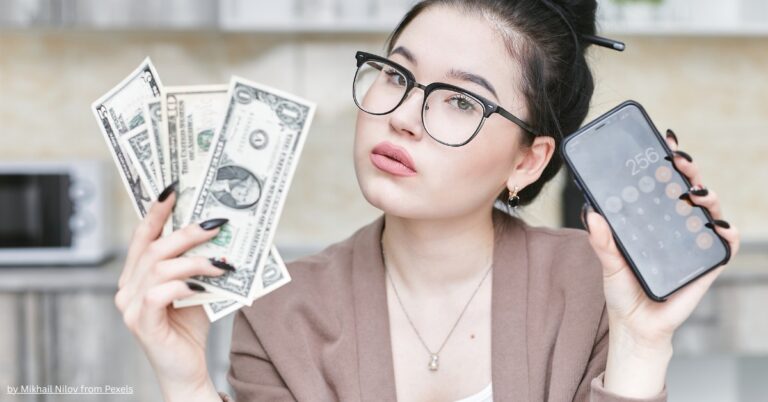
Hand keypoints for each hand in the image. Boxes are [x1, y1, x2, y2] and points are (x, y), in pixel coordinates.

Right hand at [114, 184, 228, 401]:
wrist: (187, 369)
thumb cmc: (190, 326)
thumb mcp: (196, 286)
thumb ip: (199, 263)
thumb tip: (222, 231)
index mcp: (137, 275)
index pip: (143, 236)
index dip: (155, 211)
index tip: (173, 189)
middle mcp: (127, 287)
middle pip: (153, 248)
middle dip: (186, 232)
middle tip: (215, 225)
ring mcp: (130, 306)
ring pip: (159, 268)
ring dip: (194, 261)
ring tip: (221, 264)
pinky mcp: (141, 323)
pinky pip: (158, 294)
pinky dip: (183, 285)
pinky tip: (203, 287)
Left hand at [583, 129, 739, 342]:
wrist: (636, 326)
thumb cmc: (622, 291)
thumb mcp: (608, 263)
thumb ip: (601, 240)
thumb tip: (590, 212)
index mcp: (652, 219)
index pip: (663, 183)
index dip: (667, 161)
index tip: (663, 140)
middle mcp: (676, 226)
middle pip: (689, 189)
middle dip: (687, 169)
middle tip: (678, 159)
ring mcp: (693, 243)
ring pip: (710, 210)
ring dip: (707, 195)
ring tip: (694, 192)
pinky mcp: (707, 265)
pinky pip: (725, 245)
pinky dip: (727, 233)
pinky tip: (717, 226)